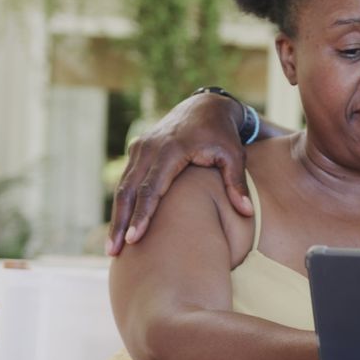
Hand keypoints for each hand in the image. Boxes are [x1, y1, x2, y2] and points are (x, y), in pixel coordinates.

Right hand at [106, 94, 253, 255]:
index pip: (151, 188)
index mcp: (171, 149)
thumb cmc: (223, 135)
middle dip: (120, 223)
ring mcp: (140, 148)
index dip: (142, 215)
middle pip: (129, 190)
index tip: (133, 239)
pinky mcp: (137, 151)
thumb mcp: (234, 155)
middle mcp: (149, 148)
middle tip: (113, 252)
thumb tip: (246, 212)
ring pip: (122, 187)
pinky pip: (126, 181)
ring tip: (112, 248)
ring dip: (117, 217)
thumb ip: (236, 183)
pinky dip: (122, 204)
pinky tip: (120, 227)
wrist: (206, 107)